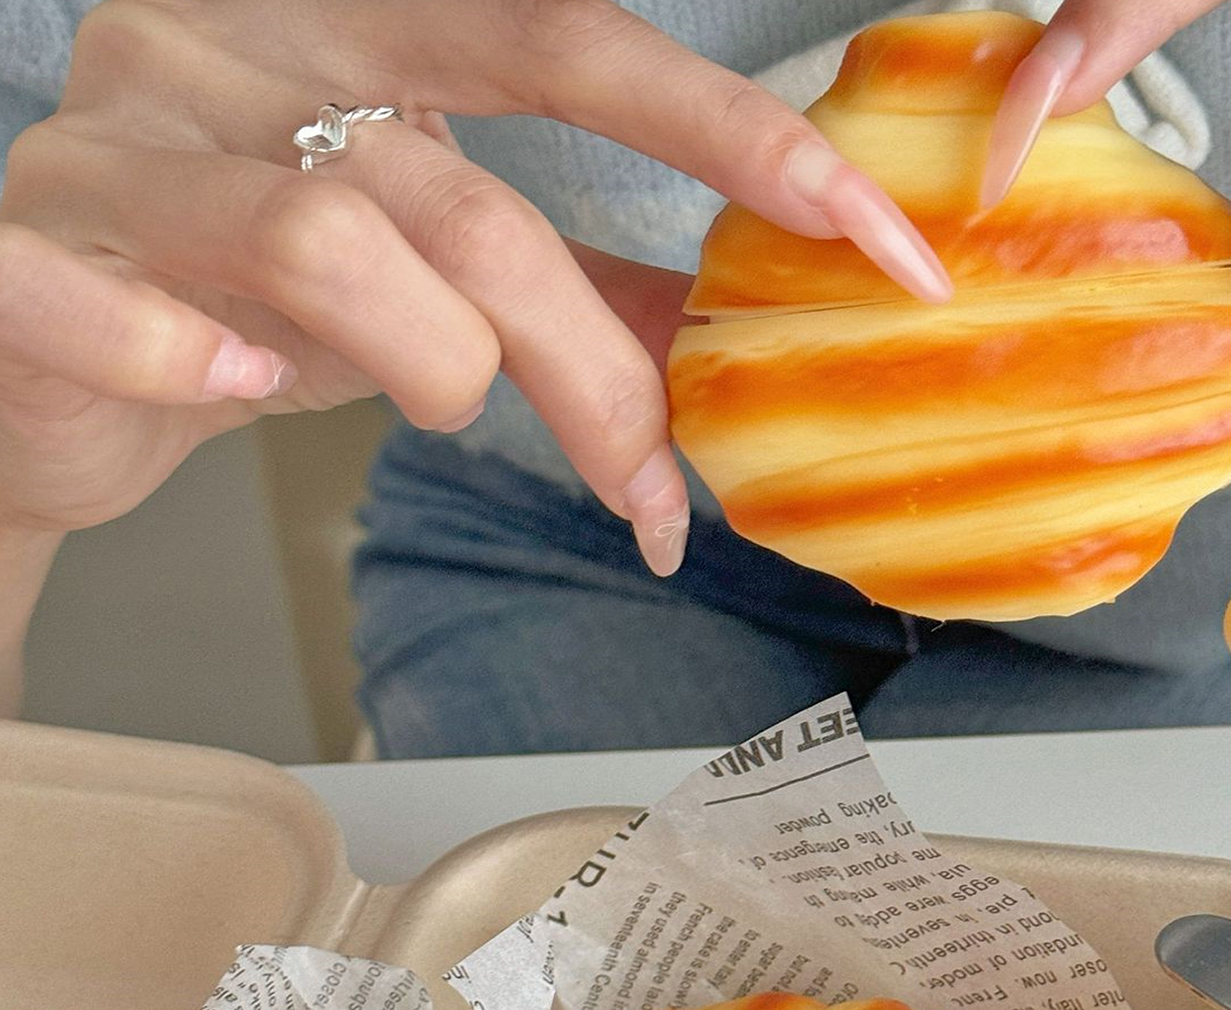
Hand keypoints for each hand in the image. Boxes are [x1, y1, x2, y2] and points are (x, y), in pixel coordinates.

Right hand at [0, 0, 950, 586]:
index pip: (578, 45)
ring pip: (335, 241)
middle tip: (645, 476)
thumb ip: (581, 290)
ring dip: (428, 375)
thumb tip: (731, 343)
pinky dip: (199, 367)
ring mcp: (136, 138)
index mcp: (373, 34)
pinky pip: (120, 299)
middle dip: (591, 372)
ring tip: (423, 405)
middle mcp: (254, 48)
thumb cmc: (268, 302)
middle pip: (476, 196)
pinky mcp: (40, 240)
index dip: (738, 142)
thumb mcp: (445, 276)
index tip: (879, 245)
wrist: (59, 356)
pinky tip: (237, 390)